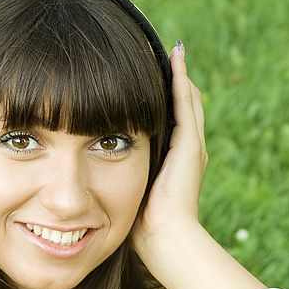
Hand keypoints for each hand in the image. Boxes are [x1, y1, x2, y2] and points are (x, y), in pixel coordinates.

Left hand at [132, 43, 207, 257]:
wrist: (166, 238)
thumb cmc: (144, 227)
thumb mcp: (130, 194)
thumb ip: (122, 178)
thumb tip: (95, 177)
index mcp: (177, 160)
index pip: (172, 119)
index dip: (163, 97)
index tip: (150, 77)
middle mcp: (190, 148)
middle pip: (184, 103)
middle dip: (173, 79)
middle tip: (163, 53)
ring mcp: (192, 144)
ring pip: (187, 98)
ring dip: (178, 73)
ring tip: (170, 49)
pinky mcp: (190, 143)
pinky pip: (185, 102)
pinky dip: (180, 78)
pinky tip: (173, 57)